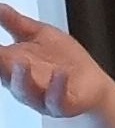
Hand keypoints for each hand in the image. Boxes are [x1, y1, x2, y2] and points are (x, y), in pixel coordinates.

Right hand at [0, 4, 114, 118]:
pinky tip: (60, 73)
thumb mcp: (39, 34)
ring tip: (22, 62)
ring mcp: (40, 96)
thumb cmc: (64, 59)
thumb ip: (15, 22)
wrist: (93, 83)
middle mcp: (21, 83)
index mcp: (11, 65)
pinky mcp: (62, 105)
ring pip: (25, 91)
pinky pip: (56, 100)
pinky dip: (56, 87)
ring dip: (21, 78)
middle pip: (3, 75)